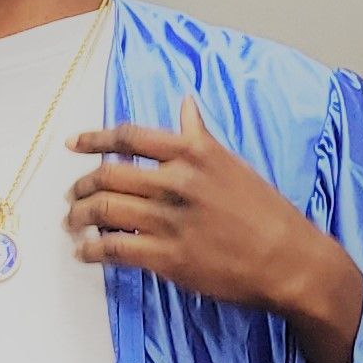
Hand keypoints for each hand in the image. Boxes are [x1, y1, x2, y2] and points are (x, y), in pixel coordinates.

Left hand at [66, 97, 362, 362]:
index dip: (94, 139)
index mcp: (192, 153)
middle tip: (73, 194)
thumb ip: (199, 135)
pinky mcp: (168, 257)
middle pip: (108, 174)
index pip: (129, 137)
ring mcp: (170, 220)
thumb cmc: (265, 210)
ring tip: (73, 223)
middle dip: (82, 185)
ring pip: (104, 211)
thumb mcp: (231, 162)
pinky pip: (114, 249)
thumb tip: (185, 103)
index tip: (73, 144)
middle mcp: (177, 181)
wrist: (289, 259)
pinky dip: (92, 250)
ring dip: (79, 216)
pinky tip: (86, 252)